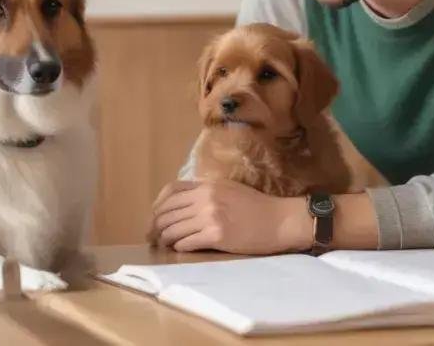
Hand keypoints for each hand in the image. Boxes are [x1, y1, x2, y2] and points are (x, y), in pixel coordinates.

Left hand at [149, 179, 310, 253]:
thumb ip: (206, 192)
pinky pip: (186, 242)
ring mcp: (210, 216)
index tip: (155, 216)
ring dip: (166, 239)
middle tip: (154, 236)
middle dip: (156, 226)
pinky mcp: (215, 235)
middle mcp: (205, 198)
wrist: (279, 221)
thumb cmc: (257, 207)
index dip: (158, 206)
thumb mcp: (229, 190)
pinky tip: (181, 249)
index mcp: (208, 185)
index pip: (171, 191)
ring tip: (167, 244)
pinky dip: (179, 247)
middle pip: (167, 212)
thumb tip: (183, 205)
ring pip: (172, 229)